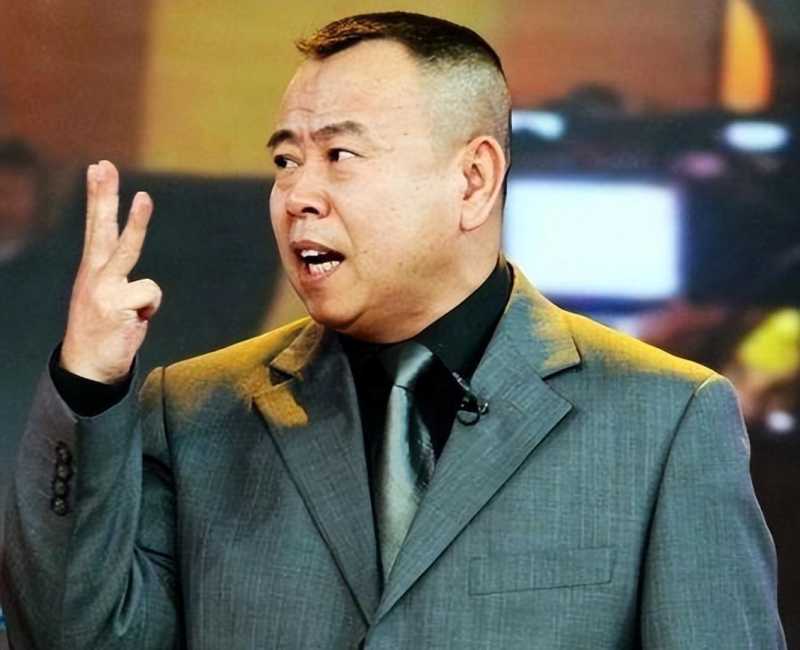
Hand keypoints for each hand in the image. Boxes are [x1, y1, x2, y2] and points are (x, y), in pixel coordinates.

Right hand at [60, 160, 161, 383]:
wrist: (87, 368)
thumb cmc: (104, 330)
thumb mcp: (107, 299)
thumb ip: (122, 282)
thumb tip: (146, 286)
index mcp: (93, 270)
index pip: (96, 226)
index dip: (98, 197)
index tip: (99, 167)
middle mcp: (95, 275)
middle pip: (102, 227)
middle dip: (105, 195)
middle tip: (107, 168)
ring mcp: (103, 290)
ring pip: (129, 250)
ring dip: (137, 223)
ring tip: (144, 197)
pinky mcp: (115, 306)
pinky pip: (151, 295)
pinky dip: (150, 310)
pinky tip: (136, 321)